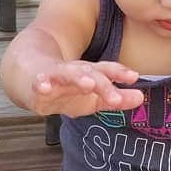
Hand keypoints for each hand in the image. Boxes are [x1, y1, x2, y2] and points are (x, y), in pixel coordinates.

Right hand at [29, 60, 143, 117]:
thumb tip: (141, 98)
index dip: (119, 73)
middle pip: (90, 73)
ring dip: (78, 78)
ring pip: (68, 74)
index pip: (106, 71)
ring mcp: (54, 77)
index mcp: (88, 74)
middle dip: (103, 83)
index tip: (134, 77)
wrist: (28, 75)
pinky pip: (38, 84)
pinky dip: (41, 84)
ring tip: (88, 84)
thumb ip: (116, 99)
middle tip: (115, 97)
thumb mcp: (92, 97)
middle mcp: (74, 72)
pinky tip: (43, 87)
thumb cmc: (64, 89)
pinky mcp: (36, 85)